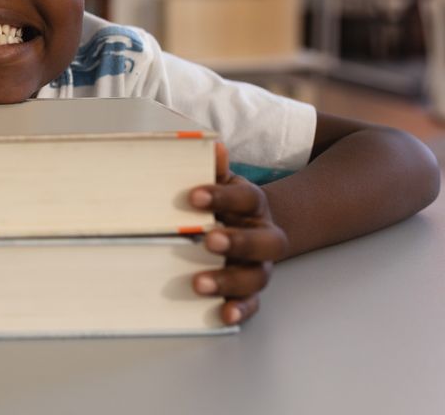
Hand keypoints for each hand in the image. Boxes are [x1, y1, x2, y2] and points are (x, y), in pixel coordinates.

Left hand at [188, 143, 288, 325]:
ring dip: (229, 280)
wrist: (248, 226)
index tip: (194, 196)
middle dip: (237, 241)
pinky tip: (223, 314)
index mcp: (255, 205)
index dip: (222, 196)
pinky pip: (252, 303)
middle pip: (263, 241)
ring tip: (198, 282)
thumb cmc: (224, 203)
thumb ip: (215, 168)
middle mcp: (265, 236)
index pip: (246, 198)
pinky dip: (240, 310)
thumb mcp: (221, 182)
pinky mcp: (251, 290)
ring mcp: (260, 265)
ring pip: (256, 276)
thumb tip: (213, 146)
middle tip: (208, 240)